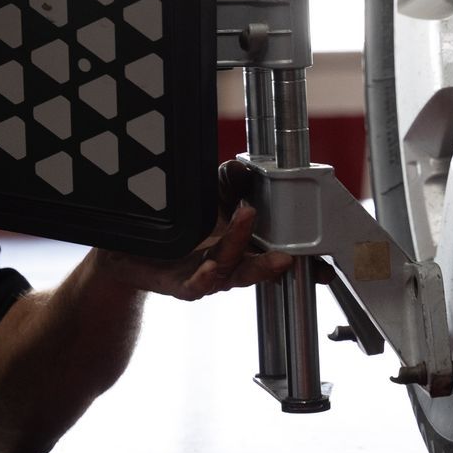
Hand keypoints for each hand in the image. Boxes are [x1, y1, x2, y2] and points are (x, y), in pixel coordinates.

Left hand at [93, 161, 293, 299]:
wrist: (128, 249)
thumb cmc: (178, 224)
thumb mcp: (208, 194)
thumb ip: (231, 181)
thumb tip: (248, 166)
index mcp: (241, 249)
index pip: (277, 257)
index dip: (303, 264)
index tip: (324, 267)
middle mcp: (227, 267)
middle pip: (258, 270)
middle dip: (275, 265)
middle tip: (293, 257)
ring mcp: (204, 278)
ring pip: (229, 271)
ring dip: (241, 247)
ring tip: (248, 217)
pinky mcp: (178, 285)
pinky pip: (196, 284)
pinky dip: (207, 274)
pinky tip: (211, 264)